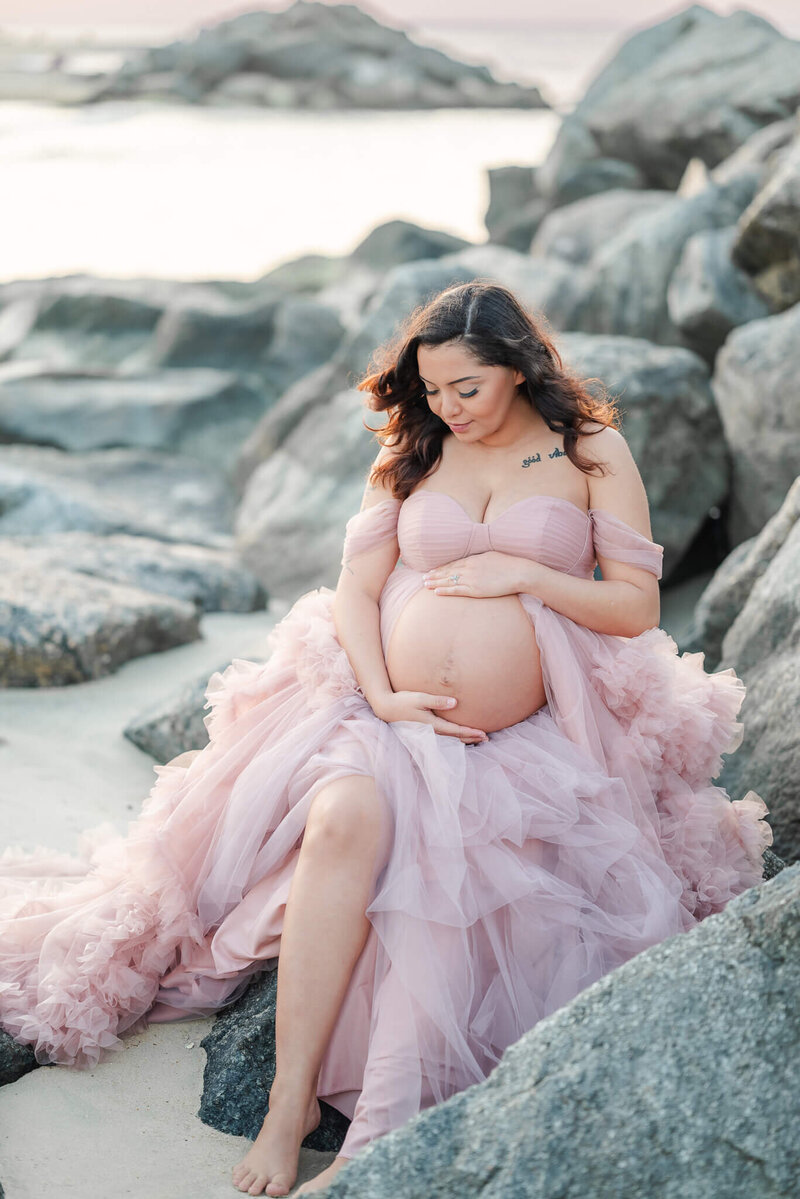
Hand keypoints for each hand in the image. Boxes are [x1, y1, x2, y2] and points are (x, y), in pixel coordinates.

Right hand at [371, 690, 487, 743]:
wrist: (387, 709)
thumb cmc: (403, 701)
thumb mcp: (420, 698)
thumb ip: (437, 701)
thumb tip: (455, 703)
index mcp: (432, 725)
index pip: (456, 731)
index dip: (471, 732)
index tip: (484, 733)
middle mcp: (432, 732)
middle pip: (456, 738)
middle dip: (472, 738)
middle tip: (486, 738)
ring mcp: (428, 733)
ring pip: (451, 739)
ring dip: (465, 739)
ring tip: (477, 739)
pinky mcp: (425, 730)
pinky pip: (444, 736)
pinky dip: (455, 737)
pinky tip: (459, 736)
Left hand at [422, 551, 533, 597]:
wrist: (519, 572)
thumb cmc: (509, 564)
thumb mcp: (492, 556)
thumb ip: (481, 559)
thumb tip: (477, 560)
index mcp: (474, 559)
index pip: (453, 564)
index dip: (441, 568)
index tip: (432, 570)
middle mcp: (469, 568)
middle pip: (448, 572)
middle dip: (435, 575)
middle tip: (423, 578)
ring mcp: (471, 579)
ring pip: (449, 581)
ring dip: (436, 583)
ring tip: (425, 584)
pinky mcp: (475, 590)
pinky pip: (457, 590)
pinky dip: (445, 590)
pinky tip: (436, 592)